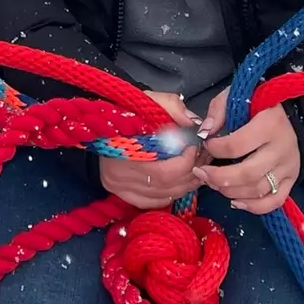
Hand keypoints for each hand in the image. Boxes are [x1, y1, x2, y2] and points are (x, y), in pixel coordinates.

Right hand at [99, 91, 205, 210]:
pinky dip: (170, 194)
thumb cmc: (128, 110)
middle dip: (190, 173)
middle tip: (201, 159)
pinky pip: (152, 202)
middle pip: (166, 186)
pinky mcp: (121, 193)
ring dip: (184, 185)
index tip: (195, 147)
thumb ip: (174, 108)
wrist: (102, 121)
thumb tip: (193, 123)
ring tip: (195, 169)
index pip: (164, 171)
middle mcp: (119, 175)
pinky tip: (178, 182)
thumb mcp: (151, 100)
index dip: (186, 162)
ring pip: (162, 196)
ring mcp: (119, 187)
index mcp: (124, 150)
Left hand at [194, 96, 298, 214]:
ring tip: (213, 184)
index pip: (236, 146)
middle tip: (201, 173)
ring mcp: (289, 167)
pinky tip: (235, 201)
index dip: (215, 149)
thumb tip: (204, 133)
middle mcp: (282, 149)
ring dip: (230, 192)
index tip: (205, 144)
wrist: (291, 112)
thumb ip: (218, 110)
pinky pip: (274, 201)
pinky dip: (253, 206)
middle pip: (247, 174)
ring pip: (257, 190)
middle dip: (218, 177)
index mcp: (270, 125)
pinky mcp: (292, 179)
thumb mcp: (237, 96)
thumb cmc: (259, 104)